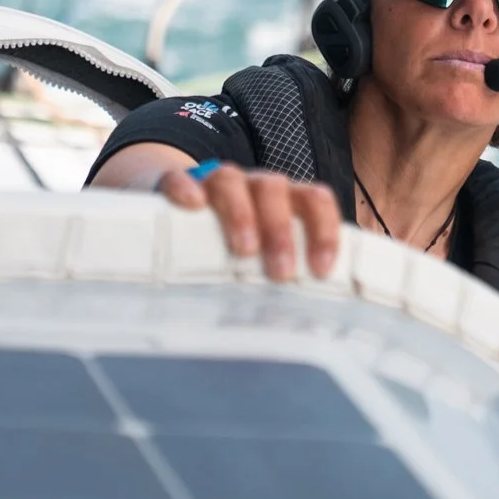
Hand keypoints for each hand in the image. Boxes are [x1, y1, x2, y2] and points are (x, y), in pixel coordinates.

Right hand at [156, 163, 340, 281]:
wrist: (180, 198)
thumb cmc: (231, 235)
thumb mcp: (261, 252)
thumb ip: (280, 271)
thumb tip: (299, 321)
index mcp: (282, 200)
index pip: (315, 200)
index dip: (324, 231)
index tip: (321, 270)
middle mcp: (252, 186)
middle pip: (274, 189)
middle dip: (281, 231)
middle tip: (281, 273)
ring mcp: (213, 182)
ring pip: (230, 180)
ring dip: (241, 214)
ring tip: (244, 250)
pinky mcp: (174, 183)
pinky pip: (179, 178)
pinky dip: (186, 189)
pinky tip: (192, 204)